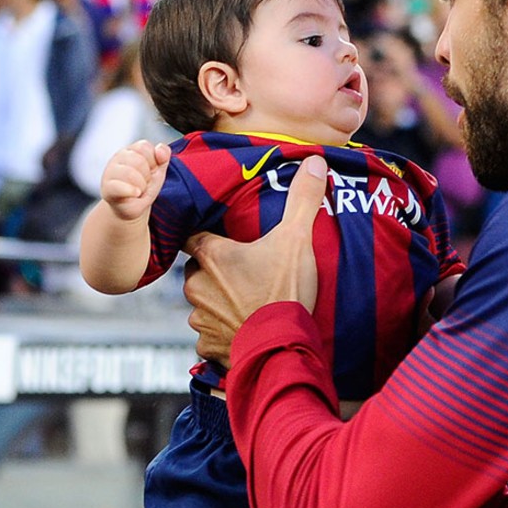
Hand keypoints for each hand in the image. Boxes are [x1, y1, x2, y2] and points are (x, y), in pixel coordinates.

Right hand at [100, 140, 169, 220]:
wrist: (131, 207)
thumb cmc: (143, 186)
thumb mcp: (158, 171)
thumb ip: (163, 157)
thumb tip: (159, 149)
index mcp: (131, 150)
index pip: (144, 147)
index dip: (153, 162)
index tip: (150, 171)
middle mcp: (118, 158)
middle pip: (139, 161)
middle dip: (147, 176)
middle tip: (143, 183)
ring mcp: (110, 172)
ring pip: (130, 174)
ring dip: (141, 186)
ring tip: (138, 190)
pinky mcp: (108, 189)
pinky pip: (119, 187)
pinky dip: (130, 191)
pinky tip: (136, 193)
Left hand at [181, 156, 325, 361]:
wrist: (280, 346)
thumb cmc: (283, 292)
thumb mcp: (297, 239)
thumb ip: (302, 199)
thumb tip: (314, 162)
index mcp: (211, 255)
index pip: (194, 238)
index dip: (208, 239)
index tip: (224, 242)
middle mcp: (196, 285)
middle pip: (198, 271)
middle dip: (216, 273)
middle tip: (246, 274)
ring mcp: (199, 318)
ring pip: (202, 305)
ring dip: (219, 304)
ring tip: (248, 305)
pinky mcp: (207, 345)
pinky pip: (209, 337)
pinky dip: (223, 335)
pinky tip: (245, 331)